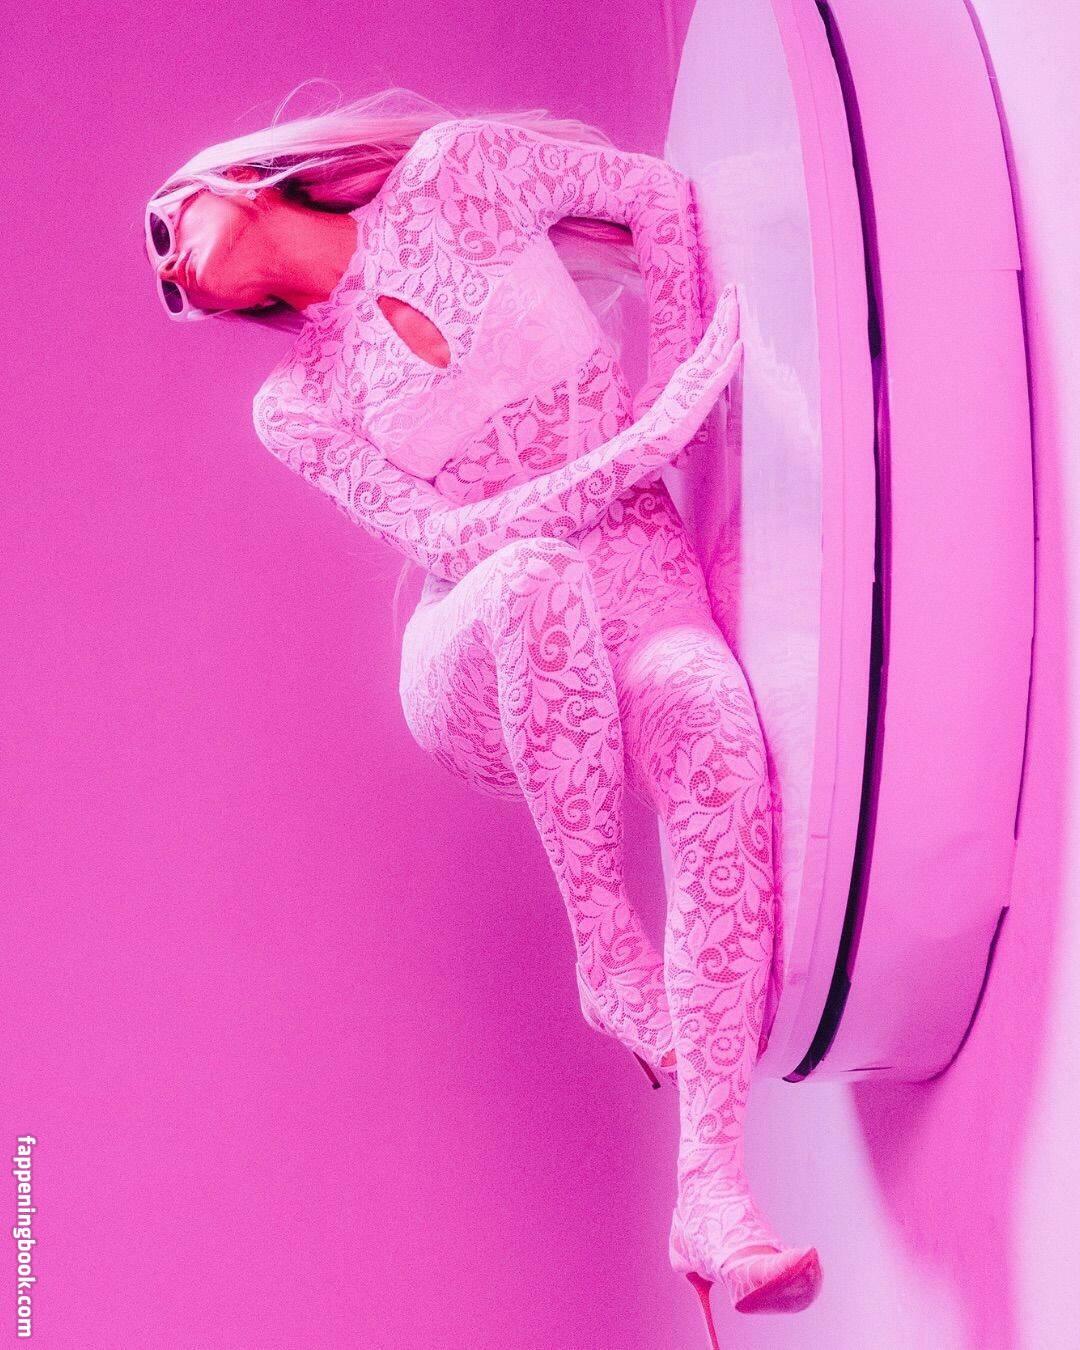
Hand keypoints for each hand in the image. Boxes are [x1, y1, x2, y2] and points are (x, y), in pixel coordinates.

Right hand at [637, 285, 742, 459]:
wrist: (648, 442)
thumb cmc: (661, 427)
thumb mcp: (678, 400)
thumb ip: (687, 388)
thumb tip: (694, 380)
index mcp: (689, 371)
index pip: (709, 341)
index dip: (720, 320)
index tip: (728, 300)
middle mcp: (693, 371)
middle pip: (713, 337)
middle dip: (725, 312)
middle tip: (733, 288)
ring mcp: (698, 382)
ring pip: (718, 349)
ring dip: (729, 326)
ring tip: (736, 304)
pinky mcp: (702, 398)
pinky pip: (720, 376)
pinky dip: (730, 359)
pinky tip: (740, 345)